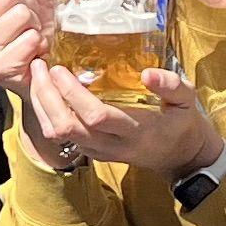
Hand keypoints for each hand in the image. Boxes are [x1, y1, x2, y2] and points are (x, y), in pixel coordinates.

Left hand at [21, 58, 225, 183]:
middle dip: (46, 98)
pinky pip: (60, 137)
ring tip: (37, 76)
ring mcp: (100, 152)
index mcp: (136, 132)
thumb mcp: (187, 101)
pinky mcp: (92, 152)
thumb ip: (171, 85)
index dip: (72, 94)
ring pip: (58, 135)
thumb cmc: (182, 123)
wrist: (181, 158)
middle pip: (66, 128)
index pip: (96, 117)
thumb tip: (148, 72)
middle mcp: (113, 146)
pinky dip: (47, 113)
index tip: (59, 69)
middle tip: (39, 67)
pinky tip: (46, 91)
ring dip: (42, 106)